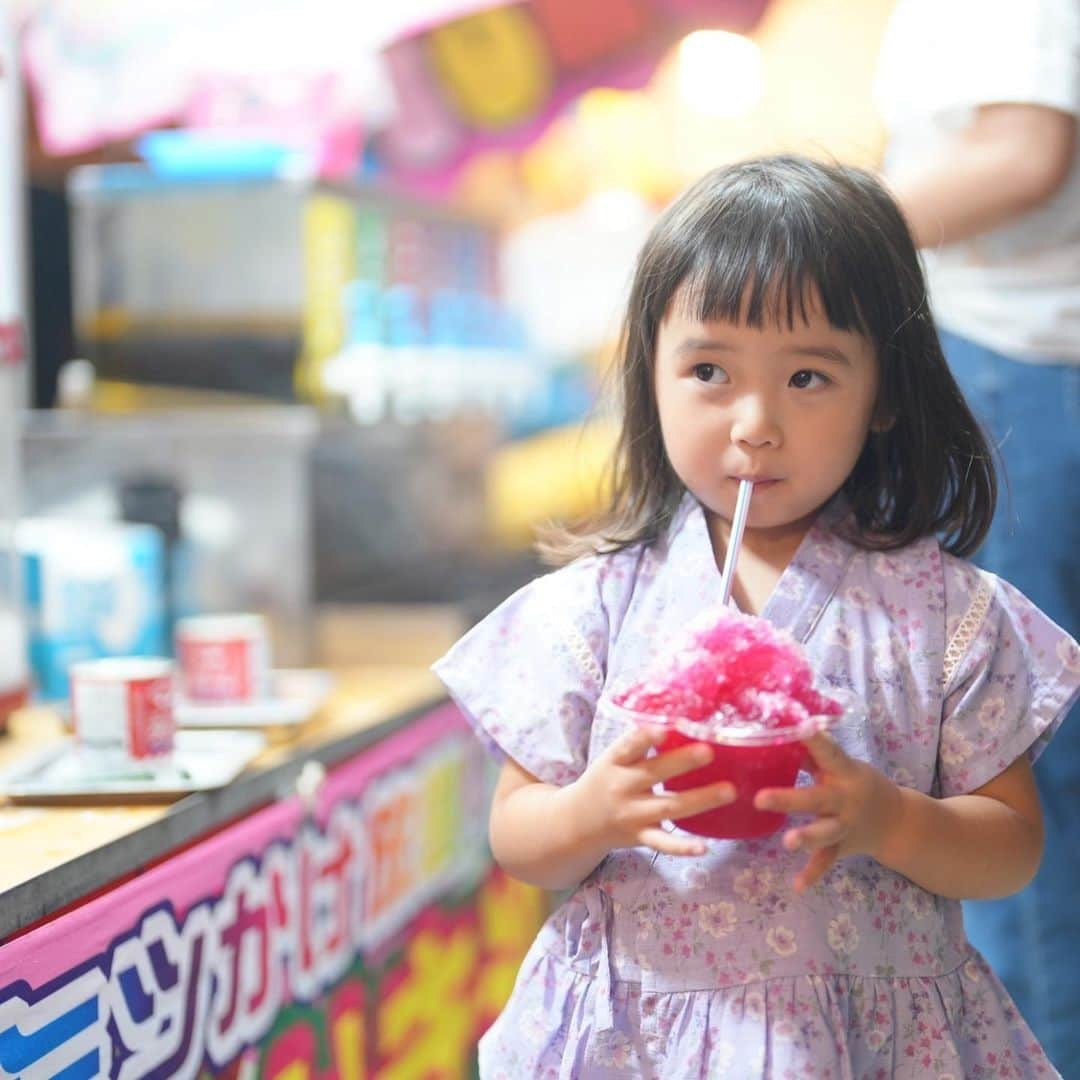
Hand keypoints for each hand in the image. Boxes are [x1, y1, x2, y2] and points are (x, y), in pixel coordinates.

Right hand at [569, 725, 734, 857]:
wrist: (580, 821)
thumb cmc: (606, 779)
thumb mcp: (614, 757)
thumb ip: (640, 741)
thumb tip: (679, 715)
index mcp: (614, 762)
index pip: (629, 746)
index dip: (646, 737)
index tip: (666, 728)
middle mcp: (621, 787)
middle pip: (654, 774)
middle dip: (682, 762)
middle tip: (710, 750)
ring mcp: (632, 814)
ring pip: (668, 807)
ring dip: (700, 799)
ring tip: (729, 791)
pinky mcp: (641, 836)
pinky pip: (663, 843)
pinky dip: (683, 847)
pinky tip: (704, 848)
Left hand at [753, 733, 902, 891]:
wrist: (897, 821)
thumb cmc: (857, 783)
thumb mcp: (840, 765)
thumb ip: (809, 755)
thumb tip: (772, 734)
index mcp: (844, 771)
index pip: (828, 752)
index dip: (814, 740)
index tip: (798, 727)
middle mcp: (845, 799)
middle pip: (817, 798)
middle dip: (789, 799)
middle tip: (759, 798)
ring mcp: (845, 825)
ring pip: (825, 832)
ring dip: (807, 837)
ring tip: (787, 842)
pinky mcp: (843, 847)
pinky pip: (827, 861)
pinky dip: (813, 874)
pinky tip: (797, 886)